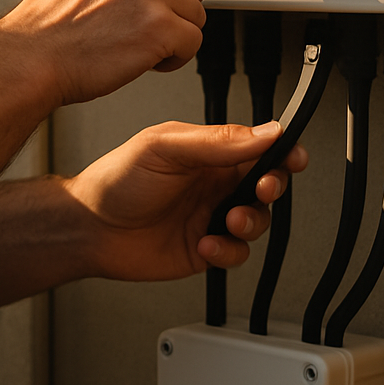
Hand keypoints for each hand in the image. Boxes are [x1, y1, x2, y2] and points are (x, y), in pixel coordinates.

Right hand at [1, 0, 263, 106]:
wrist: (32, 56)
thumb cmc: (53, 21)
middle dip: (178, 6)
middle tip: (139, 22)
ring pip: (197, 16)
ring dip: (172, 36)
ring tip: (130, 40)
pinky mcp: (160, 27)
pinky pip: (191, 44)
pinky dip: (171, 58)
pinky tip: (138, 57)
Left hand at [65, 120, 308, 280]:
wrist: (90, 228)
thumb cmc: (117, 179)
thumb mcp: (165, 147)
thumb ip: (217, 141)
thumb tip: (264, 131)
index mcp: (209, 151)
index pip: (258, 145)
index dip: (282, 150)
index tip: (294, 156)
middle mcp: (215, 182)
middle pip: (266, 182)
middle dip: (271, 186)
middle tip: (260, 189)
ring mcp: (212, 215)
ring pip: (258, 220)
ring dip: (250, 221)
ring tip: (227, 221)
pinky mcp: (206, 248)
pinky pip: (237, 253)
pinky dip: (228, 251)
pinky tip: (206, 243)